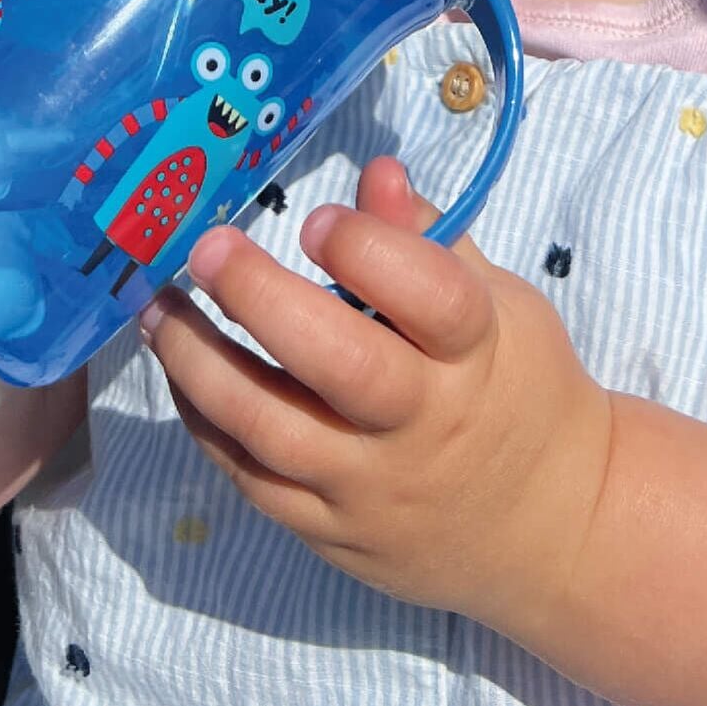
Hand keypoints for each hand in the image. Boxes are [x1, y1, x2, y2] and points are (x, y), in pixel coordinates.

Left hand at [139, 156, 615, 629]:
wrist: (547, 525)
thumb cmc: (515, 386)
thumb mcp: (500, 303)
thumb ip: (428, 240)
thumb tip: (375, 173)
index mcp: (477, 352)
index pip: (429, 296)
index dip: (369, 250)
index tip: (317, 218)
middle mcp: (424, 422)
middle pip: (339, 363)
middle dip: (261, 299)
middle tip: (207, 249)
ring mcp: (373, 486)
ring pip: (272, 427)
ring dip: (200, 362)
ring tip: (159, 310)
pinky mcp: (332, 533)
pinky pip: (253, 478)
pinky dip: (208, 421)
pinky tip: (185, 372)